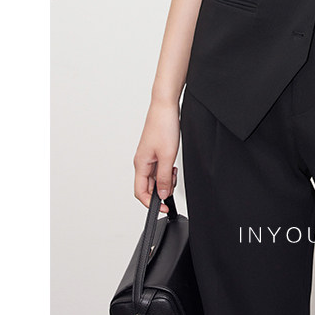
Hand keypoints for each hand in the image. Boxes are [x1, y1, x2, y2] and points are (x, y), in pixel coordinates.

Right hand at [133, 98, 180, 212]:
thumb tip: (161, 195)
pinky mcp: (155, 150)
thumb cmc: (163, 126)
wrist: (165, 106)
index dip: (151, 203)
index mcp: (140, 164)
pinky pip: (158, 167)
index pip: (140, 192)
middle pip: (148, 186)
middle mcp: (142, 161)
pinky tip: (173, 165)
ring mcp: (148, 155)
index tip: (164, 208)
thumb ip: (163, 178)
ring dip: (165, 179)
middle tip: (172, 184)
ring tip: (173, 172)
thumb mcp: (167, 156)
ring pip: (154, 177)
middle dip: (161, 189)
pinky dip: (166, 170)